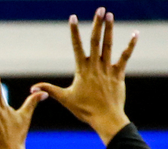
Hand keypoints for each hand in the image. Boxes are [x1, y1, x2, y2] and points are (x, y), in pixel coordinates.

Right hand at [31, 9, 137, 144]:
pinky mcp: (118, 74)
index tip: (73, 18)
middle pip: (96, 41)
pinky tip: (135, 34)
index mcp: (82, 70)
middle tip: (100, 9)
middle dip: (97, 24)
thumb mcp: (65, 99)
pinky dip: (130, 45)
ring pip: (109, 46)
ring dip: (110, 29)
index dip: (74, 32)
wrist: (106, 118)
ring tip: (110, 15)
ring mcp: (108, 69)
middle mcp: (95, 66)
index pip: (77, 47)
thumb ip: (49, 90)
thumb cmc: (85, 110)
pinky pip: (125, 57)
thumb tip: (32, 88)